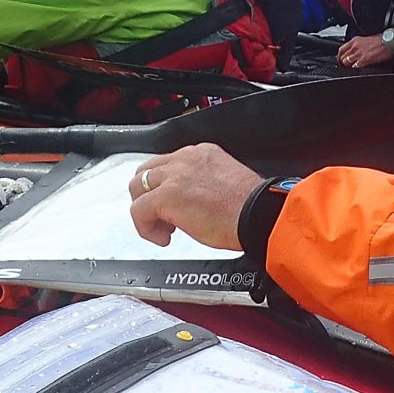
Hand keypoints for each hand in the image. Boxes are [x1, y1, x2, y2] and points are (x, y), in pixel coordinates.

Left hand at [128, 143, 263, 250]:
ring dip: (146, 210)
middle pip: (147, 172)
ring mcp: (174, 176)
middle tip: (164, 217)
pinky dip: (145, 228)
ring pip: (137, 187)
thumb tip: (193, 201)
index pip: (168, 164)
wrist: (256, 215)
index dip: (166, 187)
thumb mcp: (226, 182)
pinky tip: (163, 238)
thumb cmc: (250, 207)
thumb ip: (204, 183)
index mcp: (201, 154)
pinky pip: (138, 211)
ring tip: (163, 228)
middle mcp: (185, 159)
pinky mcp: (166, 196)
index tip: (176, 206)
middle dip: (149, 196)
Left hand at [338, 34, 393, 67]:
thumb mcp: (366, 40)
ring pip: (346, 62)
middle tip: (345, 67)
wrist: (390, 42)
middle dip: (343, 63)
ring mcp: (359, 53)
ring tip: (352, 68)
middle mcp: (355, 46)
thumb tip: (354, 52)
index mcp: (355, 40)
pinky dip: (355, 69)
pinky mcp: (364, 59)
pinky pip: (354, 67)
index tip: (341, 60)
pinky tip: (358, 69)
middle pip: (342, 57)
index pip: (341, 49)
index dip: (339, 56)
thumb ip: (358, 45)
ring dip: (348, 66)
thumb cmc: (382, 41)